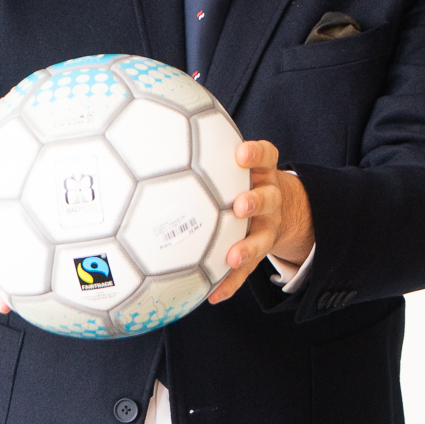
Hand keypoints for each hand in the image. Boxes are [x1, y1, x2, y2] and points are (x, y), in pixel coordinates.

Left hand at [206, 140, 313, 304]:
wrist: (279, 210)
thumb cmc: (238, 182)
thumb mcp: (232, 163)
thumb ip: (203, 150)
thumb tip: (145, 128)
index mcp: (262, 172)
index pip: (265, 156)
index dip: (255, 154)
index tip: (240, 154)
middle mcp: (270, 196)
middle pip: (270, 195)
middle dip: (256, 200)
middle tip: (240, 205)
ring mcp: (268, 225)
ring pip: (265, 234)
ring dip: (250, 245)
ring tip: (234, 255)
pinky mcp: (261, 250)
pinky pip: (249, 270)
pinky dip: (232, 282)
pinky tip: (214, 295)